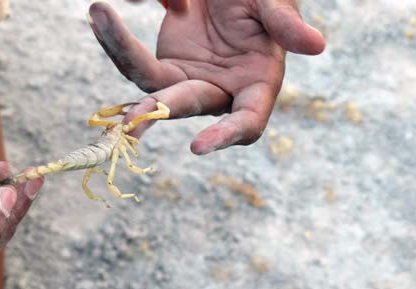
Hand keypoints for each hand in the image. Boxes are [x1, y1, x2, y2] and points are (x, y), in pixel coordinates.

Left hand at [88, 0, 324, 153]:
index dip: (225, 136)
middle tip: (127, 125)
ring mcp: (187, 81)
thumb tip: (316, 46)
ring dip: (124, 57)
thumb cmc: (260, 0)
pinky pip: (135, 61)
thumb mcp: (273, 4)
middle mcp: (218, 92)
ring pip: (150, 86)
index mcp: (256, 86)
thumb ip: (284, 24)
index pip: (246, 123)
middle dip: (156, 115)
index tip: (197, 146)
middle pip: (185, 107)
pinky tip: (99, 15)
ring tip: (101, 17)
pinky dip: (117, 40)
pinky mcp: (164, 65)